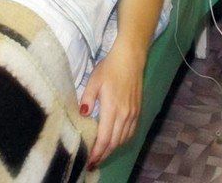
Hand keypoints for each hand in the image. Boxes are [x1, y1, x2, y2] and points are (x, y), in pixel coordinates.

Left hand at [80, 44, 144, 169]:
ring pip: (123, 139)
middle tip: (93, 163)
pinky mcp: (137, 111)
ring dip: (113, 150)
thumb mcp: (93, 81)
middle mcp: (125, 115)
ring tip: (102, 155)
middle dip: (103, 155)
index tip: (89, 161)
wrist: (130, 59)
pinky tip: (115, 142)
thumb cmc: (109, 69)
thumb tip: (83, 114)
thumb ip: (87, 99)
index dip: (97, 152)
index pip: (104, 138)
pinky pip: (130, 132)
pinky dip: (122, 141)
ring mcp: (133, 114)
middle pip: (114, 143)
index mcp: (112, 109)